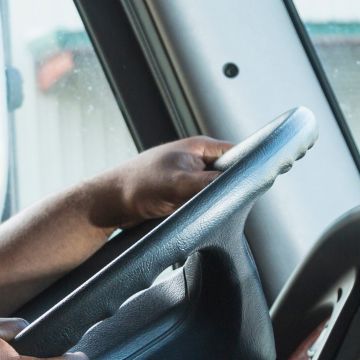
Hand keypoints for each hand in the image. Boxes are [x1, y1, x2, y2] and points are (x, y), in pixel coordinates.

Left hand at [84, 136, 234, 228]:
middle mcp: (194, 159)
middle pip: (227, 173)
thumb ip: (210, 184)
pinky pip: (199, 199)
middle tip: (221, 201)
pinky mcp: (179, 192)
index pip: (236, 152)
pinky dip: (199, 207)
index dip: (247, 167)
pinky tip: (192, 213)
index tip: (250, 183)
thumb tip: (236, 186)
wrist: (109, 204)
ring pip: (212, 189)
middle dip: (227, 188)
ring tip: (200, 206)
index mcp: (198, 147)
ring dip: (211, 200)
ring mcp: (187, 176)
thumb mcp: (180, 184)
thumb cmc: (137, 185)